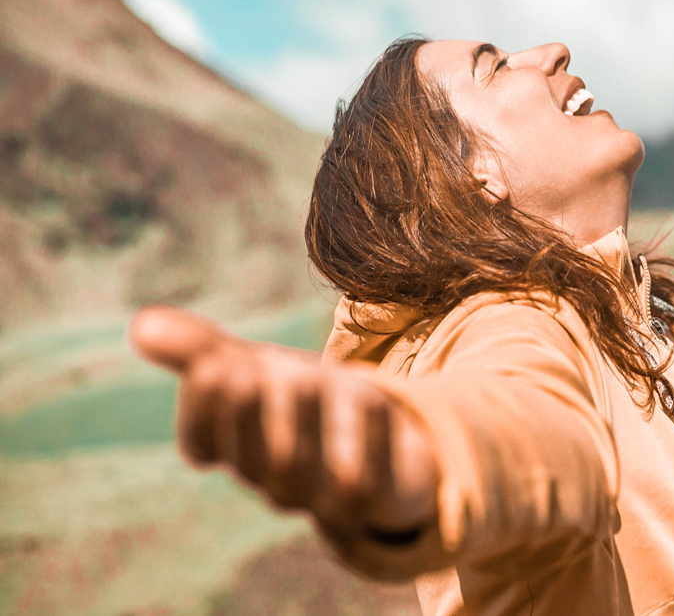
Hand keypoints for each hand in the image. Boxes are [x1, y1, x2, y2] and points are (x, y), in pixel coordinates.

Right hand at [127, 305, 436, 536]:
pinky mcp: (377, 496)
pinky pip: (368, 481)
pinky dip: (368, 437)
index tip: (213, 364)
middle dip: (245, 416)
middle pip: (251, 461)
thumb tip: (141, 325)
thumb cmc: (303, 401)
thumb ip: (201, 349)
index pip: (202, 444)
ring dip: (302, 423)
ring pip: (303, 474)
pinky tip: (370, 395)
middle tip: (245, 370)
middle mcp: (276, 479)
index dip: (201, 410)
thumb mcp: (255, 368)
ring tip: (305, 376)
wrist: (386, 440)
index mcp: (239, 451)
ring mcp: (325, 494)